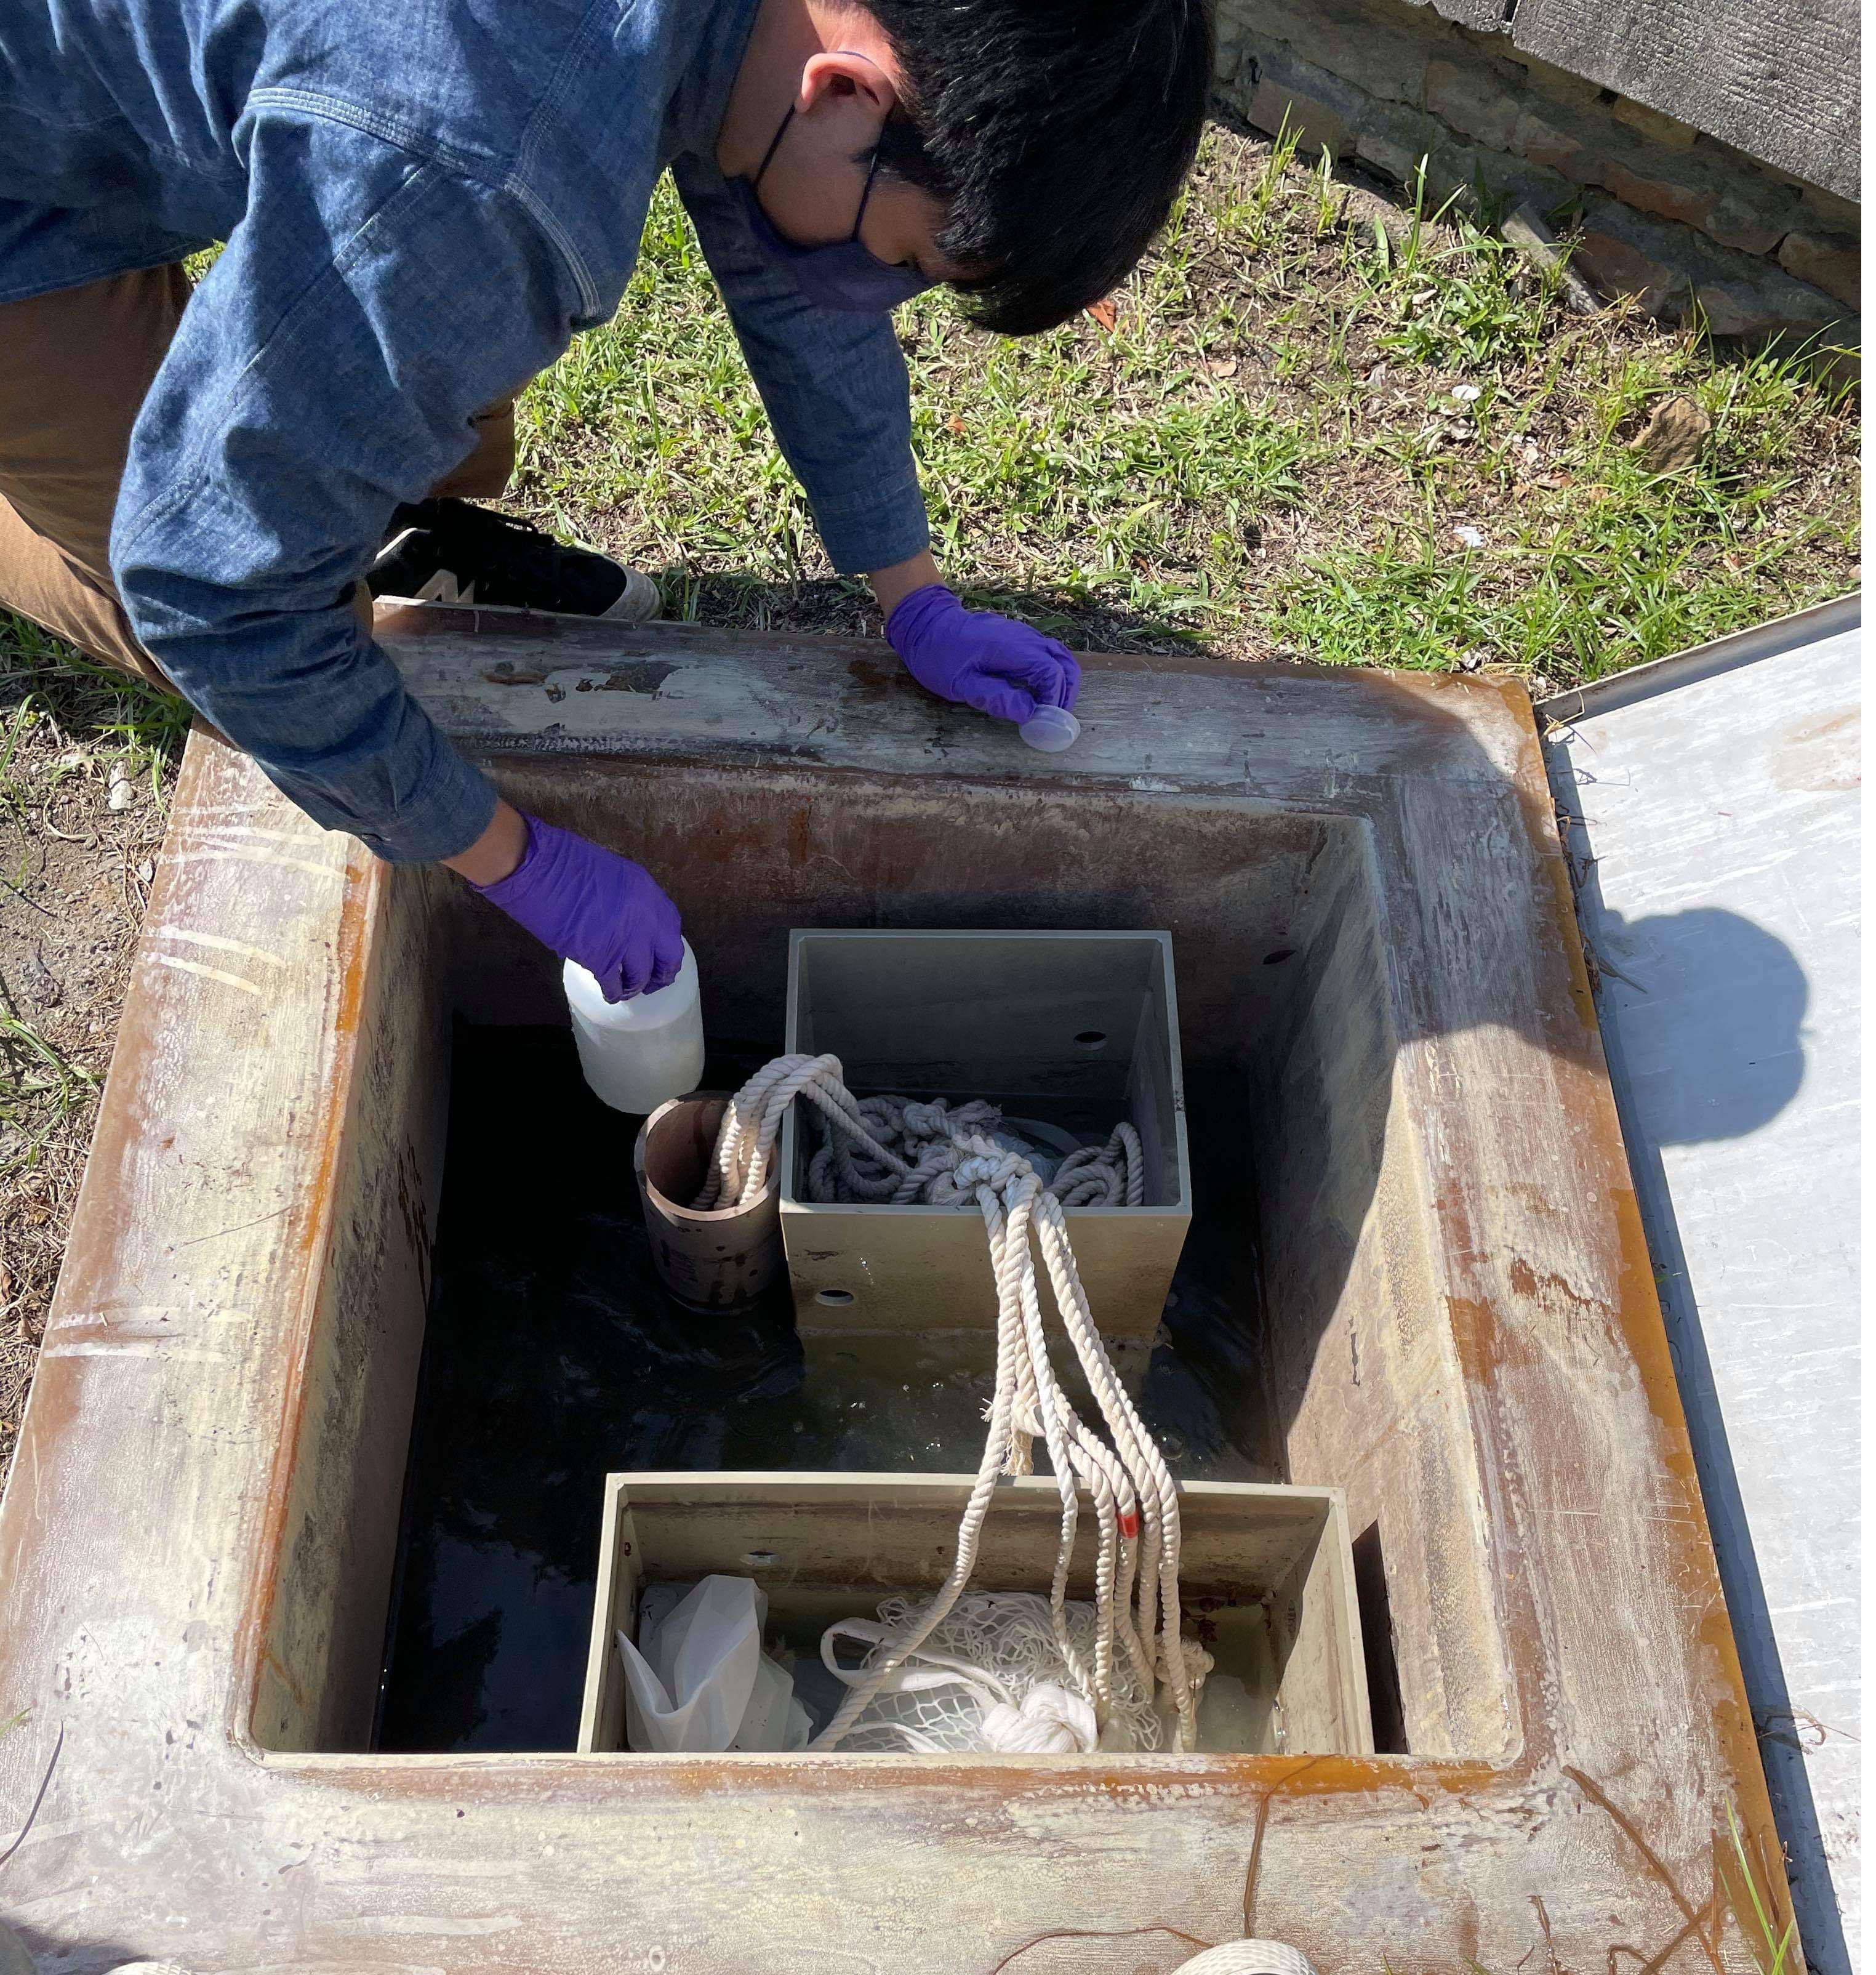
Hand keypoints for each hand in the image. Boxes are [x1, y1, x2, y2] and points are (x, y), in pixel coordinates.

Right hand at [468, 813, 681, 1001]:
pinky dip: (613, 992)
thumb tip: (627, 919)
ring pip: (641, 973)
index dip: (666, 944)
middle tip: (653, 982)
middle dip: (662, 972)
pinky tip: (611, 995)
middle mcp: (644, 917)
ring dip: (635, 985)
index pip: (670, 925)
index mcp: (646, 890)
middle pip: (668, 955)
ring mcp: (625, 939)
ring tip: (628, 990)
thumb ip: (626, 898)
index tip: (661, 954)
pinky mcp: (600, 958)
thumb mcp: (610, 873)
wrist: (536, 869)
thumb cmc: (562, 862)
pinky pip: (614, 984)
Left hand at [885, 584, 1080, 725]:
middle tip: (1055, 720)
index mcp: (1011, 647)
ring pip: (1059, 656)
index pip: (1050, 671)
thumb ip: (995, 697)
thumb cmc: (938, 654)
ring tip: (1051, 709)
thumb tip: (1029, 712)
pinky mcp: (1018, 638)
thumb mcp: (959, 683)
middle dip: (1065, 692)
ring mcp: (1022, 634)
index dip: (1053, 698)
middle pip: (1063, 662)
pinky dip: (1052, 674)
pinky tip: (1040, 693)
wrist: (926, 623)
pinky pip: (1046, 654)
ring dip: (1062, 683)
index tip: (1044, 720)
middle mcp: (1023, 637)